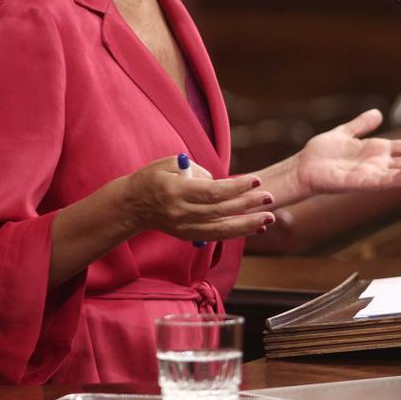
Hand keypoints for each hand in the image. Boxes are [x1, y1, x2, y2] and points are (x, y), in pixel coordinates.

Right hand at [117, 155, 275, 240]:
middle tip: (269, 197)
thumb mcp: (170, 163)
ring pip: (221, 229)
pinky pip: (216, 236)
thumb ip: (198, 171)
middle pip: (221, 211)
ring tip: (269, 217)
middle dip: (248, 204)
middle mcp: (181, 213)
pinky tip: (254, 227)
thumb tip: (221, 182)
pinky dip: (237, 232)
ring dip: (248, 224)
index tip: (256, 179)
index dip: (237, 187)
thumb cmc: (153, 178)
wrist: (131, 205)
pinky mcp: (188, 236)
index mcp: (177, 192)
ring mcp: (184, 228)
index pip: (213, 192)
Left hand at [295, 109, 400, 196]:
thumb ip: (361, 125)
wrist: (302, 167)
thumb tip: (377, 113)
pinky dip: (400, 176)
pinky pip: (385, 181)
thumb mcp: (345, 132)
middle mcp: (379, 165)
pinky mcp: (362, 183)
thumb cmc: (320, 153)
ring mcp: (372, 175)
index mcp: (378, 152)